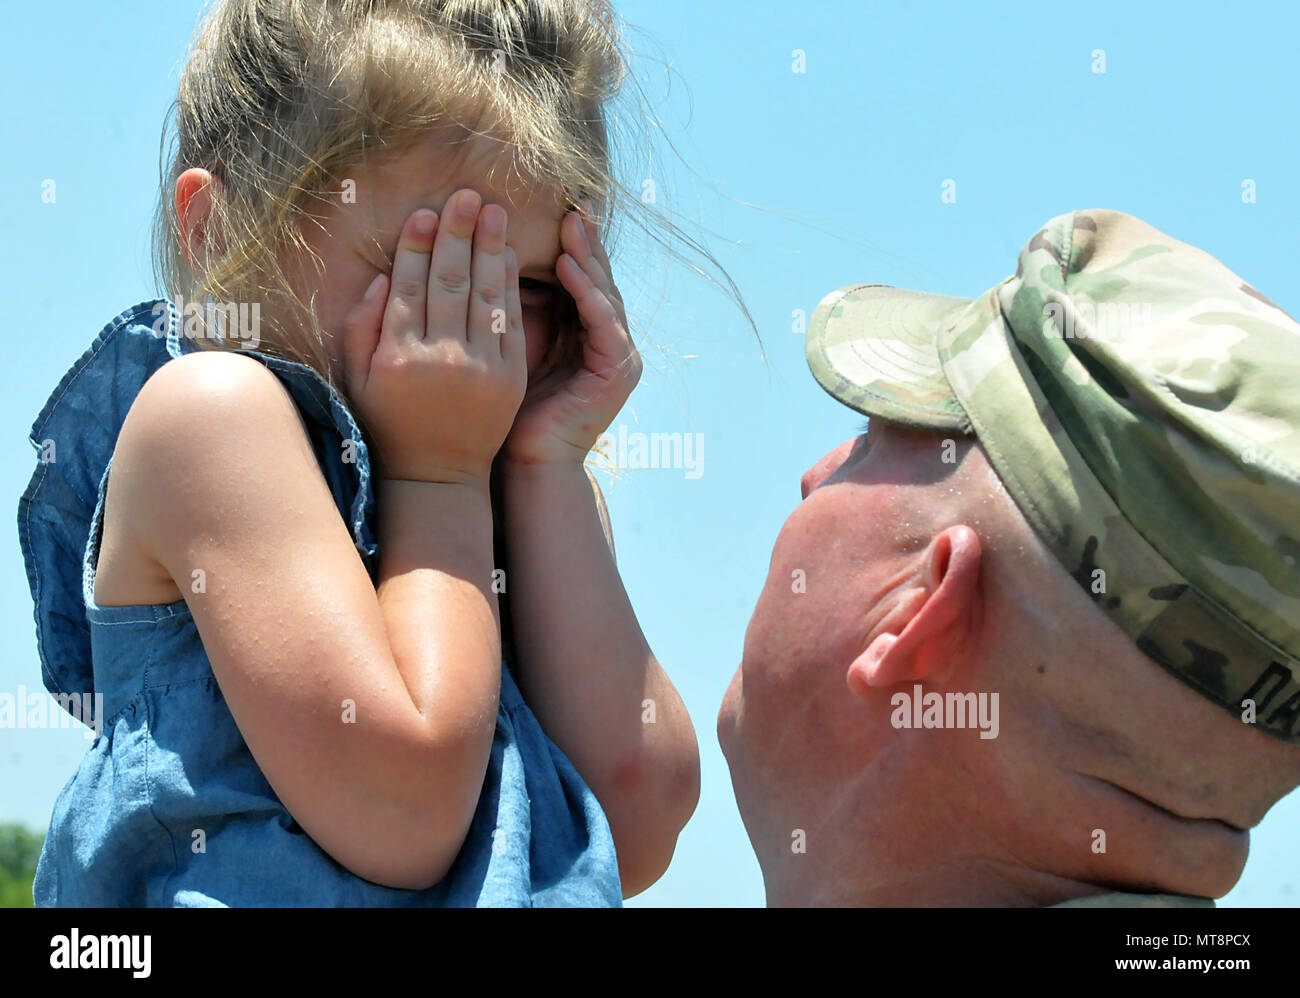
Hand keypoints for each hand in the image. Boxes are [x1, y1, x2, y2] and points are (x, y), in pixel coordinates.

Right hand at [342, 191, 527, 486]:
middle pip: (450, 282)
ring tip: (494, 212)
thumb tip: (382, 276)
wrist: (437, 475)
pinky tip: (509, 257)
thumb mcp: (357, 378)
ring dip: (490, 249)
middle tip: (467, 195)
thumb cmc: (389, 422)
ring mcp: (480, 369)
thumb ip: (361, 326)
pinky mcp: (510, 378)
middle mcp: (440, 358)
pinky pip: (510, 323)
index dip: (419, 245)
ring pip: (485, 296)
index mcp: (398, 356)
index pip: (410, 286)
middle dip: (459, 233)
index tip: (427, 212)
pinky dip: (509, 287)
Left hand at [501, 202, 641, 465]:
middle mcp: (607, 339)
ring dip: (589, 259)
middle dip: (586, 241)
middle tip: (572, 203)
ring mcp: (619, 355)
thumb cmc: (509, 409)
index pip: (580, 277)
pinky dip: (589, 293)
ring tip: (571, 225)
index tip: (554, 206)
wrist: (527, 461)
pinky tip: (572, 268)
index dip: (571, 243)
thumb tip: (490, 254)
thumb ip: (512, 306)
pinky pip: (605, 322)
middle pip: (598, 279)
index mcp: (583, 332)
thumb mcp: (510, 343)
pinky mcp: (619, 371)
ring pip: (604, 294)